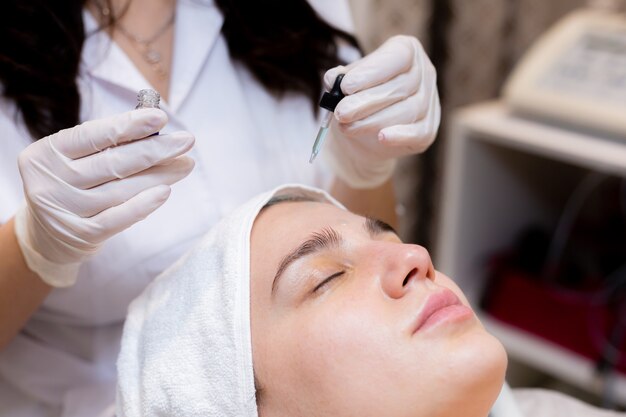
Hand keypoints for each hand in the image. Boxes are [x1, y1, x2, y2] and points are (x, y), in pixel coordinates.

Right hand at [14, 109, 194, 286]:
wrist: (44, 235)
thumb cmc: (69, 185)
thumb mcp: (74, 160)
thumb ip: (106, 145)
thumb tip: (156, 132)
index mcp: (46, 153)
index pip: (92, 135)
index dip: (128, 125)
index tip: (161, 117)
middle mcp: (51, 181)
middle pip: (112, 162)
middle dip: (155, 149)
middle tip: (187, 140)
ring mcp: (65, 210)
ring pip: (121, 189)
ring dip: (160, 175)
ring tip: (185, 164)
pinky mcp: (80, 235)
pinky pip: (118, 219)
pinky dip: (143, 205)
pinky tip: (165, 191)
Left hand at [323, 35, 440, 188]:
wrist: (364, 132)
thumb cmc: (358, 97)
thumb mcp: (347, 83)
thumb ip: (341, 78)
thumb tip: (332, 79)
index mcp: (407, 50)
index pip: (396, 56)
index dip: (371, 72)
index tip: (346, 86)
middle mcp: (424, 72)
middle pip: (400, 87)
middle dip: (365, 102)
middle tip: (340, 112)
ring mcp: (429, 102)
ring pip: (406, 112)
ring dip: (372, 121)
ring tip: (346, 127)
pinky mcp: (428, 129)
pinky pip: (418, 133)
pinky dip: (399, 136)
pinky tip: (382, 137)